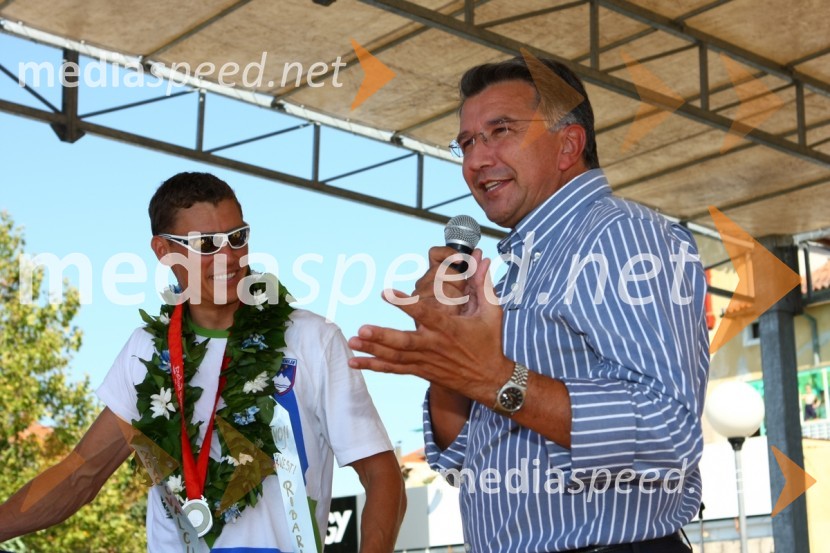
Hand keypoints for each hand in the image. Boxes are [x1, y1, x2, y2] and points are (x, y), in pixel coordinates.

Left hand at [349, 253, 512, 405]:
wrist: (490, 380)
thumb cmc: (490, 342)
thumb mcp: (491, 312)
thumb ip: (482, 284)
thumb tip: (482, 258)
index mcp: (449, 328)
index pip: (424, 314)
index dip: (405, 303)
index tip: (386, 292)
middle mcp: (434, 346)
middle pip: (403, 342)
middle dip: (381, 336)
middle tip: (361, 329)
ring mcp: (425, 361)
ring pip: (395, 357)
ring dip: (372, 351)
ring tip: (352, 342)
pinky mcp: (421, 371)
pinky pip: (394, 369)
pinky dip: (374, 366)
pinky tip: (354, 362)